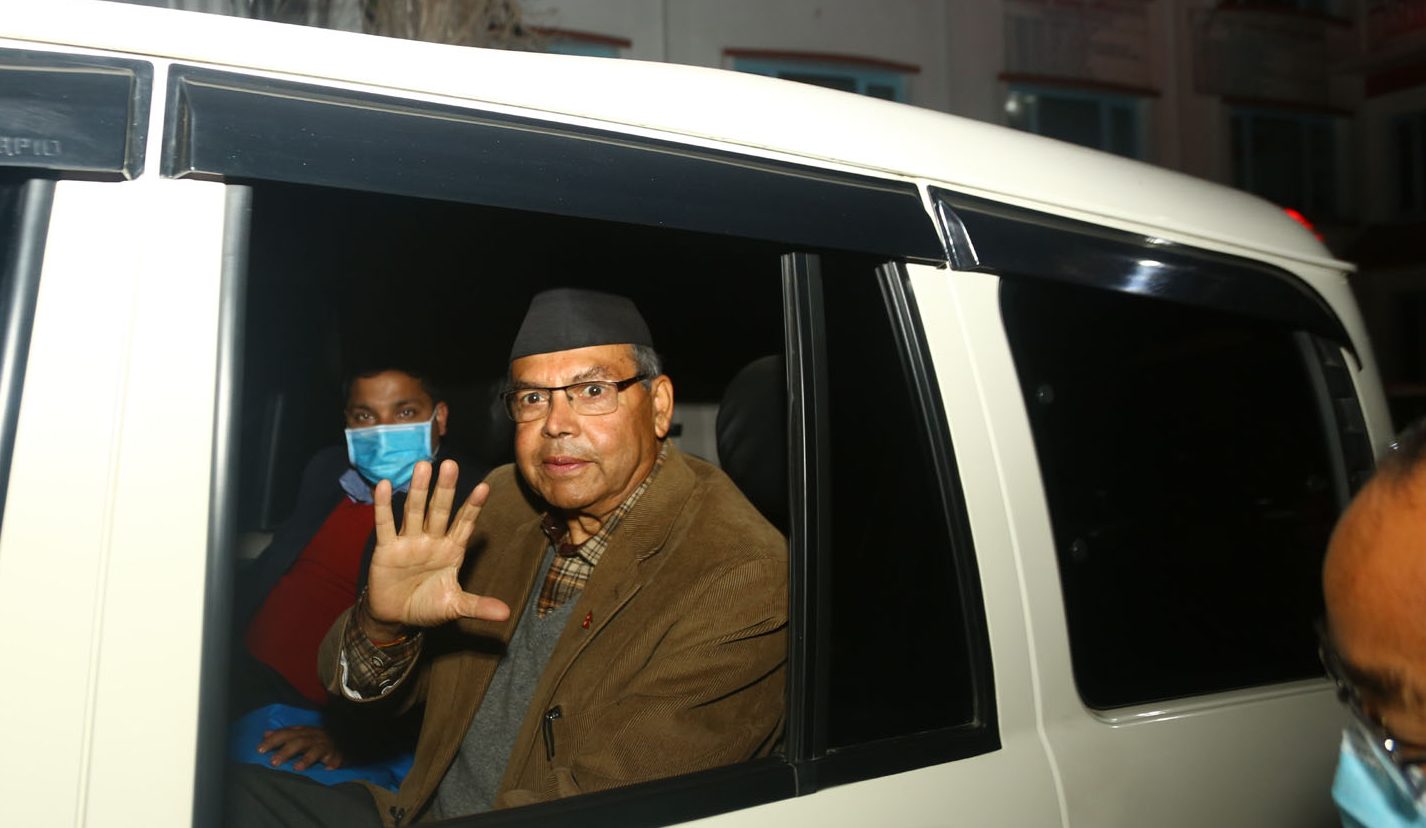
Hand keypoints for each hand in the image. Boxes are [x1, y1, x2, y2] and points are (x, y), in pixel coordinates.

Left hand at [256, 725, 343, 770]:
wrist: (341, 736)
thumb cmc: (316, 738)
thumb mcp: (300, 733)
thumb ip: (284, 734)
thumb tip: (265, 733)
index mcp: (303, 731)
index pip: (286, 733)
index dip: (273, 740)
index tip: (260, 750)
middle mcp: (314, 736)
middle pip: (299, 742)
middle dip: (286, 751)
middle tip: (273, 762)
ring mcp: (325, 745)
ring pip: (315, 750)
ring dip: (306, 759)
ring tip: (297, 768)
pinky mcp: (336, 753)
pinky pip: (335, 757)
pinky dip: (332, 762)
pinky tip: (327, 768)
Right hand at [363, 459, 510, 634]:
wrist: (395, 617)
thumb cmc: (427, 606)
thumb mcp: (454, 606)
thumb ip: (477, 605)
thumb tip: (506, 615)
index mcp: (451, 550)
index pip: (465, 524)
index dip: (473, 507)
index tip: (484, 487)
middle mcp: (432, 540)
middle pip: (440, 510)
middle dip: (445, 489)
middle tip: (451, 464)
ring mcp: (409, 541)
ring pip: (414, 511)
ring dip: (418, 490)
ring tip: (423, 466)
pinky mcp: (386, 548)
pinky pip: (385, 524)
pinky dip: (384, 506)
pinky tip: (384, 485)